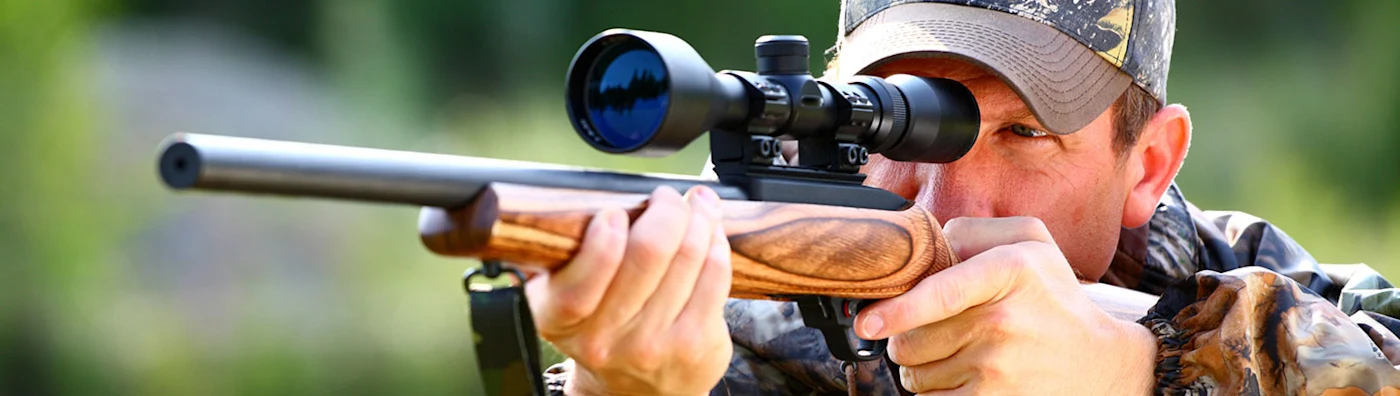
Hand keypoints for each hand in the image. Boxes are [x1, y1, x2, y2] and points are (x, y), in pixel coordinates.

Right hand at [524, 186, 732, 395]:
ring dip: (698, 218)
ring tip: (697, 205)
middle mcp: (604, 338)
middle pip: (648, 252)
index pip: (581, 281)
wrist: (636, 393)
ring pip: (687, 256)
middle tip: (667, 198)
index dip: (604, 237)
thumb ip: (575, 256)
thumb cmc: (605, 330)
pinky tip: (711, 234)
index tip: (615, 212)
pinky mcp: (694, 344)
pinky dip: (716, 243)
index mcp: (560, 320)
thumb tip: (618, 196)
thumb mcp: (570, 300)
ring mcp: (653, 344)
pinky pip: (714, 274)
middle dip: (665, 209)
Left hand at [854, 217, 1156, 394]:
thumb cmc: (1053, 298)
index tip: (868, 321)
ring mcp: (997, 367)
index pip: (940, 292)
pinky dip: (935, 391)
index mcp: (1009, 270)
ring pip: (915, 373)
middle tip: (938, 330)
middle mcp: (1002, 320)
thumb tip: (926, 242)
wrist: (1100, 363)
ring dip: (922, 366)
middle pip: (912, 338)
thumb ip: (974, 231)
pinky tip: (964, 377)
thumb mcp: (1031, 243)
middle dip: (908, 336)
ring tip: (958, 353)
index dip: (897, 309)